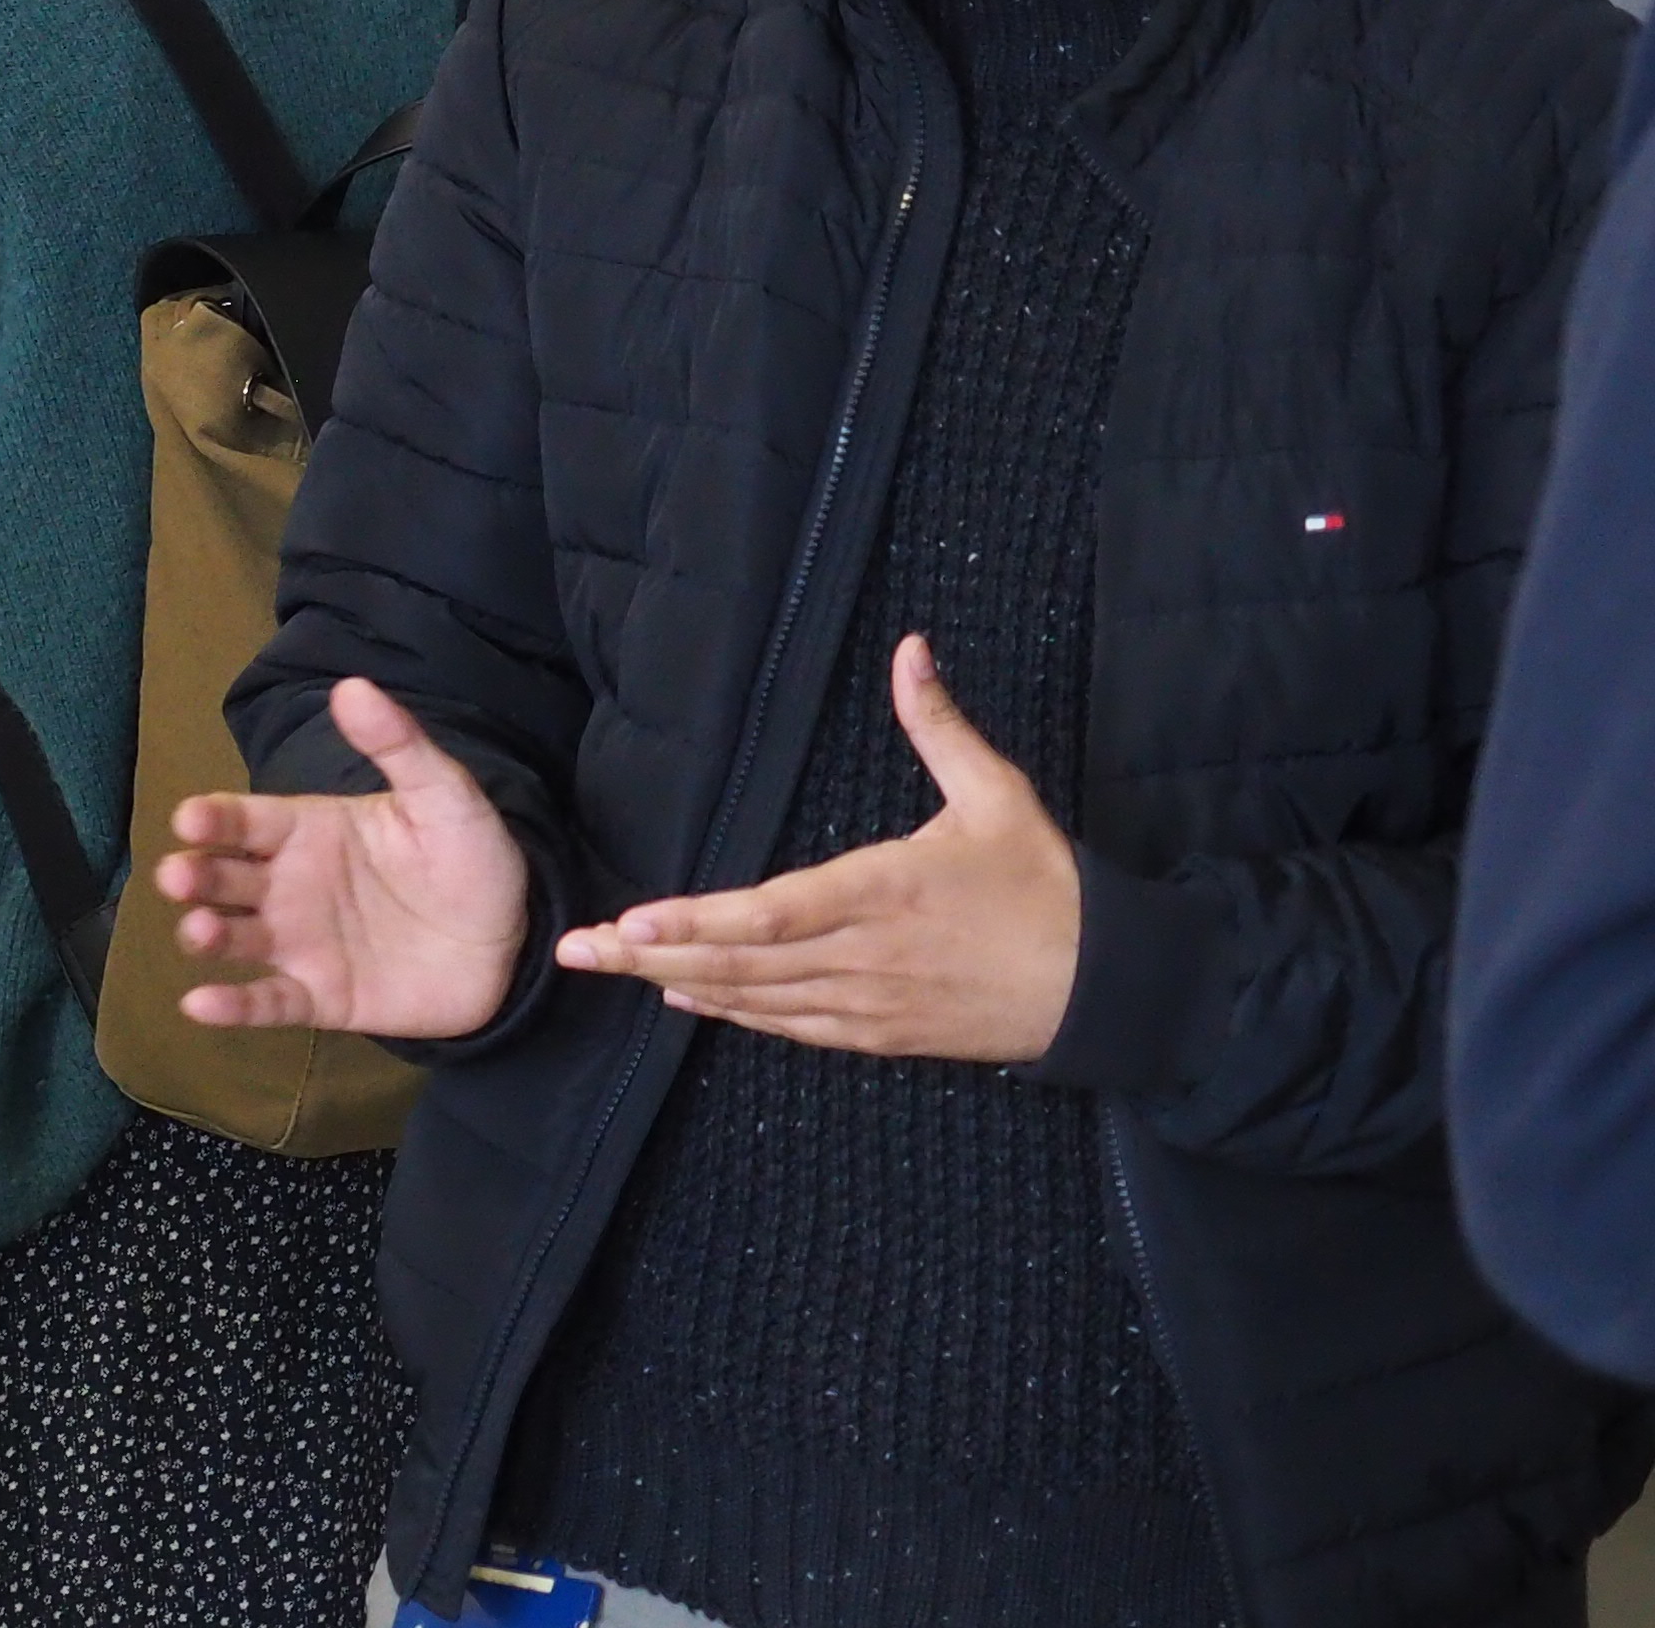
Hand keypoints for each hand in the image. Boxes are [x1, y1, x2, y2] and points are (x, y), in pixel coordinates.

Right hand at [155, 675, 532, 1039]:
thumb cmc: (470, 860)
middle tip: (178, 876)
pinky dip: (232, 1007)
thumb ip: (398, 746)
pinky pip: (268, 1002)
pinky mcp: (320, 996)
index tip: (190, 818)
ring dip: (206, 934)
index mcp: (307, 831)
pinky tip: (200, 1005)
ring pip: (235, 938)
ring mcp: (299, 943)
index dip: (213, 819)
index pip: (245, 821)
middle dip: (194, 875)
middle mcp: (288, 886)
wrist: (512, 944)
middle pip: (224, 877)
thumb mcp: (444, 795)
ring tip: (197, 932)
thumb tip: (352, 686)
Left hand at [554, 635, 1079, 1062]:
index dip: (698, 922)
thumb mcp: (997, 796)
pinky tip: (685, 995)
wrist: (1107, 990)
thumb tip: (910, 648)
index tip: (634, 919)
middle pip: (739, 964)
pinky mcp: (879, 1035)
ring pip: (755, 1001)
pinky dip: (732, 1012)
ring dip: (677, 982)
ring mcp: (868, 1004)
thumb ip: (940, 726)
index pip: (772, 915)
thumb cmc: (1048, 888)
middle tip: (577, 951)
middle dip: (651, 956)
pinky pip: (789, 1027)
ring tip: (607, 967)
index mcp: (884, 893)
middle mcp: (863, 956)